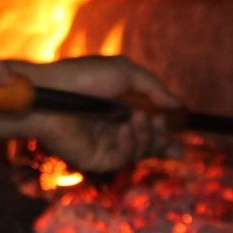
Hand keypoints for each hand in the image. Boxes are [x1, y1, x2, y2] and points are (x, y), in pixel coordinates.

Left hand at [6, 56, 182, 173]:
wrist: (51, 91)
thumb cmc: (82, 77)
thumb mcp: (125, 73)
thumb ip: (154, 88)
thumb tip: (179, 105)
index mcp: (121, 111)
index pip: (149, 130)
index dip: (167, 135)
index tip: (182, 136)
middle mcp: (114, 131)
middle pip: (149, 145)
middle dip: (161, 136)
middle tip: (158, 121)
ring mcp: (105, 146)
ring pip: (140, 152)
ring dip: (148, 137)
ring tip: (141, 119)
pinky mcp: (95, 159)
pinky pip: (123, 158)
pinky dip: (131, 144)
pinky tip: (126, 129)